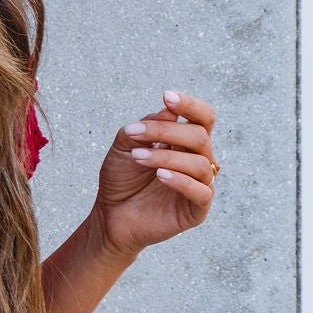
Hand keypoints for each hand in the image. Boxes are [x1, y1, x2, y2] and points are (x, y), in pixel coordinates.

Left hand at [91, 88, 217, 260]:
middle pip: (200, 136)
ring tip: (137, 158)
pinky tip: (159, 176)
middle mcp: (198, 160)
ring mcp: (200, 185)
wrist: (109, 216)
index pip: (202, 118)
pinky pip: (201, 192)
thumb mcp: (125, 146)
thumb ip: (145, 128)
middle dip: (166, 132)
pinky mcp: (197, 210)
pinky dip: (181, 181)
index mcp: (185, 143)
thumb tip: (169, 113)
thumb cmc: (120, 179)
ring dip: (166, 157)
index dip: (190, 105)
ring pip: (200, 163)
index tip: (167, 96)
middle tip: (134, 134)